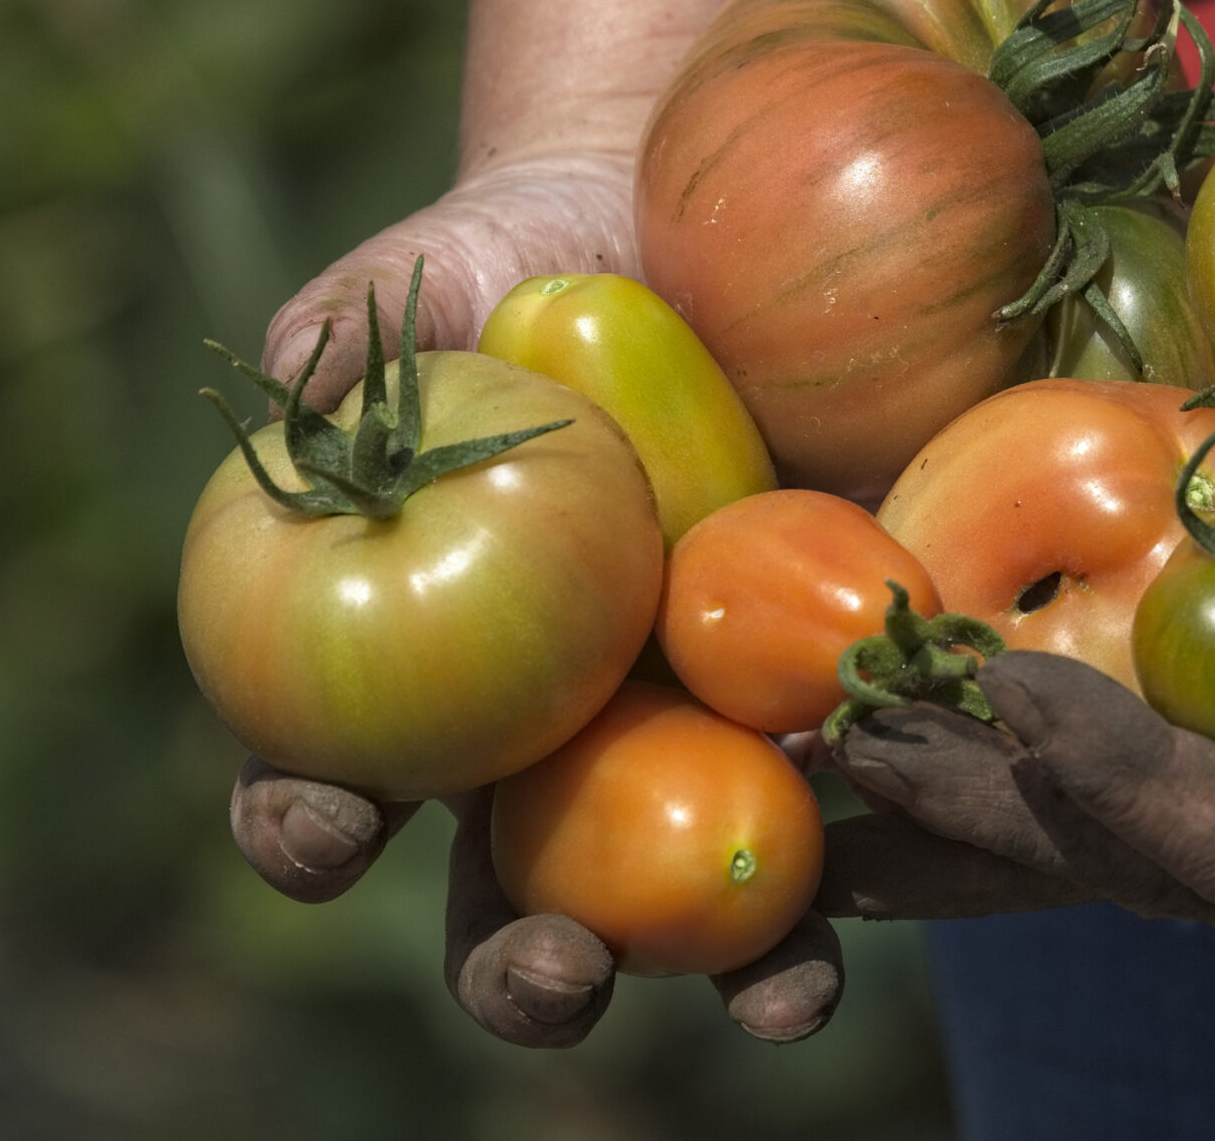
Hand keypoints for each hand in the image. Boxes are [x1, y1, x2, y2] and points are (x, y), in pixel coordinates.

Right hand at [227, 150, 847, 1044]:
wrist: (692, 216)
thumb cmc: (521, 259)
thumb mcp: (430, 278)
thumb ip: (346, 339)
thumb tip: (291, 392)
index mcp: (419, 674)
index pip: (329, 782)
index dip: (307, 825)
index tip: (331, 826)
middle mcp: (556, 733)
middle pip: (519, 901)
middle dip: (529, 971)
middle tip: (559, 975)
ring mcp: (698, 720)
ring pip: (702, 896)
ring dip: (734, 971)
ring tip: (783, 996)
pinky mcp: (832, 678)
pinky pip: (861, 786)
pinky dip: (890, 835)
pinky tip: (922, 844)